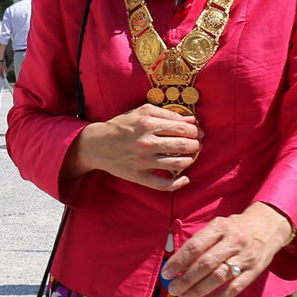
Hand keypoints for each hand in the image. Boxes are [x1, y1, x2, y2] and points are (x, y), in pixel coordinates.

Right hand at [68, 106, 200, 191]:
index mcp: (147, 124)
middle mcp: (146, 142)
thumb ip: (167, 113)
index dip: (195, 130)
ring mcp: (143, 161)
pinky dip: (178, 183)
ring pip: (178, 163)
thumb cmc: (122, 126)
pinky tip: (184, 178)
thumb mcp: (142, 112)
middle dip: (195, 144)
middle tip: (197, 144)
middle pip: (183, 145)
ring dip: (190, 159)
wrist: (98, 145)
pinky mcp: (139, 176)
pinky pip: (163, 185)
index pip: (181, 127)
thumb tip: (191, 119)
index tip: (199, 132)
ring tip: (190, 156)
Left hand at [164, 202, 296, 296]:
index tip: (166, 273)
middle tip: (173, 289)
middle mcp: (233, 241)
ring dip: (199, 290)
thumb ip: (201, 241)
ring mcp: (245, 257)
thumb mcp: (219, 225)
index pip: (195, 246)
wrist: (269, 226)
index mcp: (220, 227)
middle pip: (206, 264)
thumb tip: (178, 263)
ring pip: (219, 277)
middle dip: (186, 279)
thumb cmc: (236, 227)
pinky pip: (235, 287)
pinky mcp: (255, 271)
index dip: (178, 261)